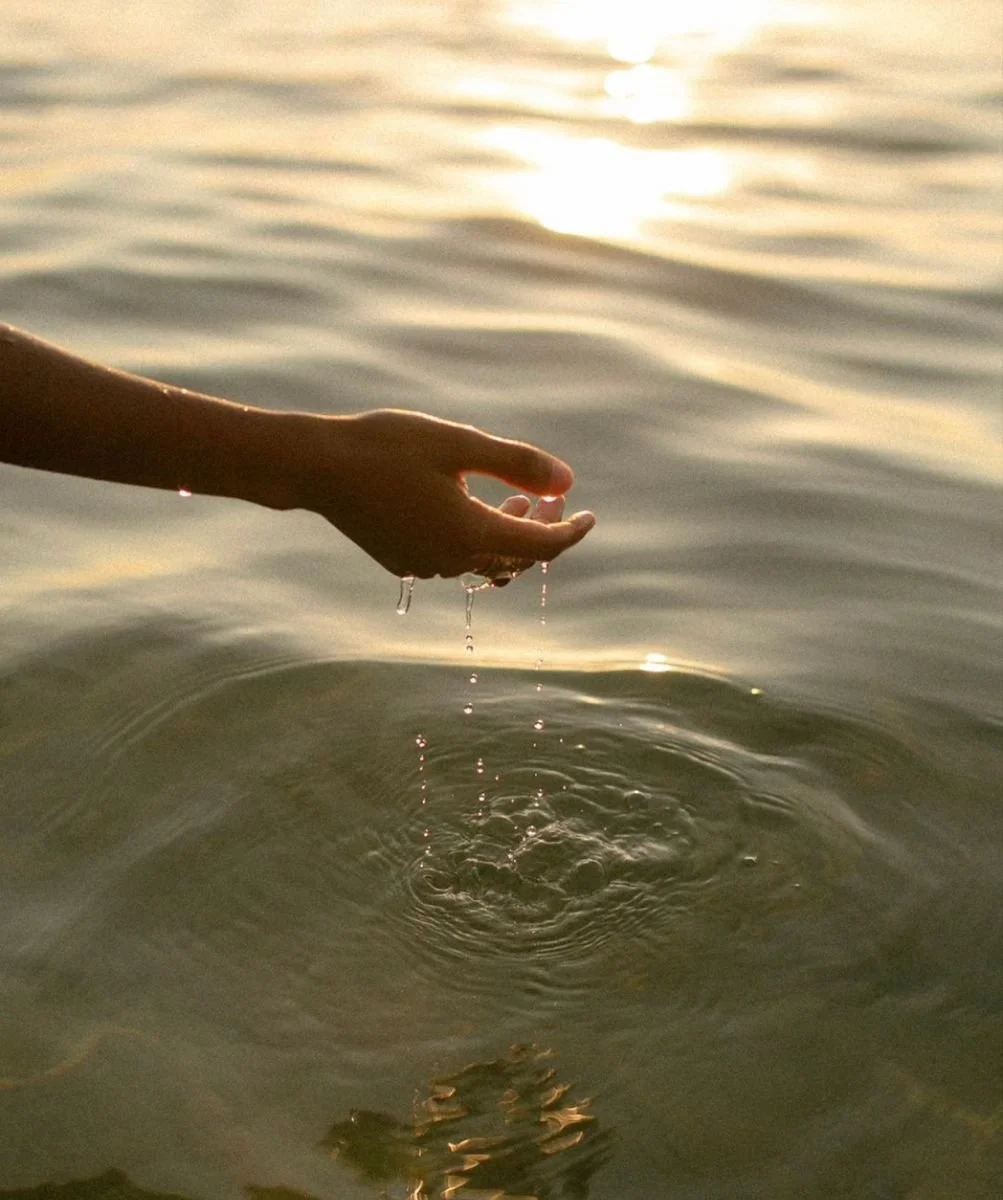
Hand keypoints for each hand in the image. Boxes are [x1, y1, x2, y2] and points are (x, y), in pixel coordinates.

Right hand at [300, 409, 595, 578]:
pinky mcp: (401, 560)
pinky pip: (452, 558)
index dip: (571, 532)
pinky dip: (474, 537)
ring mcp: (423, 565)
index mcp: (470, 534)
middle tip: (547, 495)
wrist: (317, 466)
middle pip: (515, 559)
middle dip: (540, 531)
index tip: (590, 515)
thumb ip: (516, 464)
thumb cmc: (388, 446)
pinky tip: (465, 504)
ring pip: (483, 561)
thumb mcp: (459, 444)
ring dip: (506, 534)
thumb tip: (567, 481)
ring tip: (512, 498)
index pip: (541, 547)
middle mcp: (450, 561)